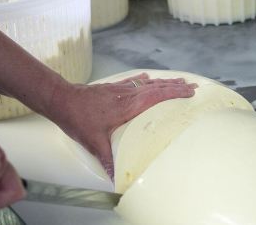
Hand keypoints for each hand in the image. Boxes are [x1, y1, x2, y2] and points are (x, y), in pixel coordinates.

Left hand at [48, 73, 197, 178]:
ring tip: (178, 82)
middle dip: (175, 86)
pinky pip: (133, 81)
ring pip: (147, 83)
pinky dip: (144, 80)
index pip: (157, 96)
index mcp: (127, 106)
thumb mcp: (93, 141)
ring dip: (163, 82)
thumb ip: (107, 158)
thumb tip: (115, 178)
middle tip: (193, 87)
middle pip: (156, 87)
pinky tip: (147, 77)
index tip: (190, 92)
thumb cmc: (78, 119)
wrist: (62, 100)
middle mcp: (127, 94)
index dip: (174, 93)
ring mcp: (119, 89)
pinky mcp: (112, 87)